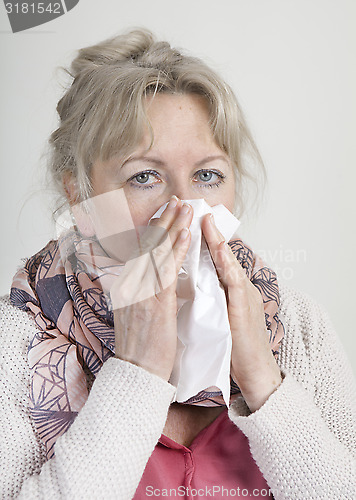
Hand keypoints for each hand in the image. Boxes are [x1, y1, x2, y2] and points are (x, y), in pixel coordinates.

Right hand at [110, 197, 192, 380]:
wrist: (136, 372)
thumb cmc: (141, 346)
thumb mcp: (134, 313)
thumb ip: (139, 293)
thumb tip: (147, 279)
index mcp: (127, 285)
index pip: (141, 251)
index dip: (154, 230)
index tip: (165, 214)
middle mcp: (131, 283)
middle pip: (148, 245)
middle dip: (164, 221)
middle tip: (177, 201)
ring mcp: (142, 292)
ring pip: (158, 252)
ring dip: (173, 228)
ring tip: (185, 209)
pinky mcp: (155, 302)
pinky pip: (167, 270)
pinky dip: (177, 250)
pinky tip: (185, 235)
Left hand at [202, 214, 281, 411]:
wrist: (255, 370)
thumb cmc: (234, 345)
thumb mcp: (218, 314)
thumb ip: (210, 296)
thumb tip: (192, 285)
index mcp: (227, 288)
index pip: (211, 259)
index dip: (199, 239)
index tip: (184, 221)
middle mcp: (236, 286)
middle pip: (220, 254)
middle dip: (207, 231)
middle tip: (193, 209)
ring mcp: (243, 295)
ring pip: (227, 262)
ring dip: (217, 240)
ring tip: (206, 221)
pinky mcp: (244, 308)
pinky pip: (235, 282)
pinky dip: (227, 264)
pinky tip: (219, 252)